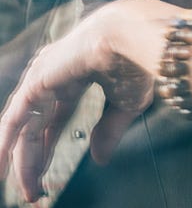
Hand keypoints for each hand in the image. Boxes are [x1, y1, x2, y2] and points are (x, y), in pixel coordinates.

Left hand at [0, 1, 164, 201]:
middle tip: (33, 191)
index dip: (49, 147)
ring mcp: (43, 77)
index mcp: (78, 75)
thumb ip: (109, 130)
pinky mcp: (36, 82)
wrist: (136, 38)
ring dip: (19, 158)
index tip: (46, 176)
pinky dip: (6, 143)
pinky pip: (16, 119)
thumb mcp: (127, 105)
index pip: (54, 118)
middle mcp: (55, 76)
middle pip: (36, 126)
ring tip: (19, 188)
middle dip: (33, 158)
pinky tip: (3, 166)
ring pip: (23, 125)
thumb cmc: (139, 61)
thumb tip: (98, 159)